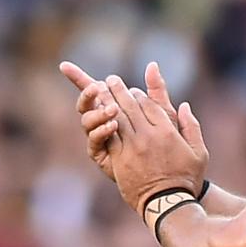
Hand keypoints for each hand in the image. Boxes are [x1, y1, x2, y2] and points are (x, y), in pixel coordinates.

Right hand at [59, 61, 178, 180]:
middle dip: (86, 89)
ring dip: (96, 110)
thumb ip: (158, 92)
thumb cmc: (171, 146)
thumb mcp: (166, 116)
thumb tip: (153, 65)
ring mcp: (103, 139)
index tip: (74, 69)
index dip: (84, 79)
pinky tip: (113, 125)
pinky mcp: (102, 155)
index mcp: (119, 110)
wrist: (171, 181)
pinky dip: (101, 130)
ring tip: (113, 108)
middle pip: (88, 102)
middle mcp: (106, 122)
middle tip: (99, 84)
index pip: (97, 91)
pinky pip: (94, 140)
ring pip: (87, 119)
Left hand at [104, 75, 208, 213]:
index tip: (134, 90)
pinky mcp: (120, 158)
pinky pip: (110, 135)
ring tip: (101, 90)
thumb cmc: (187, 178)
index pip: (150, 105)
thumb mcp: (199, 152)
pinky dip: (104, 121)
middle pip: (131, 106)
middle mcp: (149, 136)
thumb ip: (192, 126)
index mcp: (168, 132)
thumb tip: (185, 106)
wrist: (168, 203)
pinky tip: (99, 113)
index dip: (140, 95)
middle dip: (120, 90)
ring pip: (117, 117)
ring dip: (108, 101)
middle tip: (112, 80)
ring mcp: (133, 147)